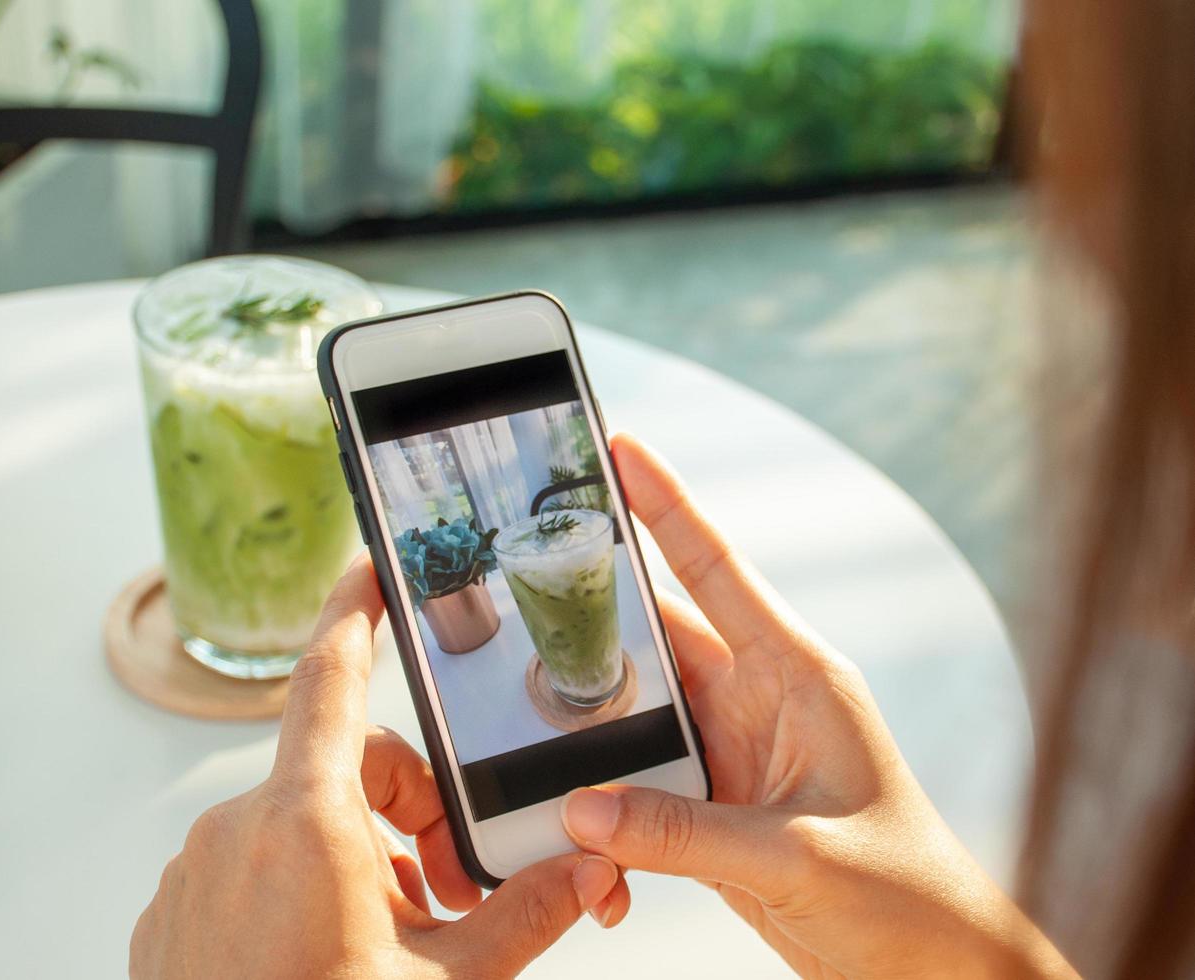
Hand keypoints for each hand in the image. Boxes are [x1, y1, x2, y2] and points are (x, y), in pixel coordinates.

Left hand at [131, 556, 630, 979]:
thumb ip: (525, 915)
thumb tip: (591, 869)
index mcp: (307, 823)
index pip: (333, 676)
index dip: (356, 611)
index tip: (372, 566)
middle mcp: (238, 832)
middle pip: (341, 767)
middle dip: (409, 809)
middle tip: (454, 888)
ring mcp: (194, 877)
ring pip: (297, 825)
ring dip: (360, 857)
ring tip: (400, 938)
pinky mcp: (172, 920)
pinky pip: (248, 868)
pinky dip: (301, 887)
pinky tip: (334, 956)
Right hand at [559, 434, 1074, 979]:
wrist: (928, 965)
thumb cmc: (902, 891)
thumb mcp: (793, 855)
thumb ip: (682, 832)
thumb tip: (582, 810)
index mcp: (796, 676)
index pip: (716, 572)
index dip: (665, 506)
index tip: (619, 449)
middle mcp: (759, 702)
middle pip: (657, 642)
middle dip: (593, 625)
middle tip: (526, 596)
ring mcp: (732, 753)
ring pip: (638, 717)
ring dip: (593, 737)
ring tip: (537, 741)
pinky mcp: (712, 806)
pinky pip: (640, 787)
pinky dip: (608, 811)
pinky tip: (589, 840)